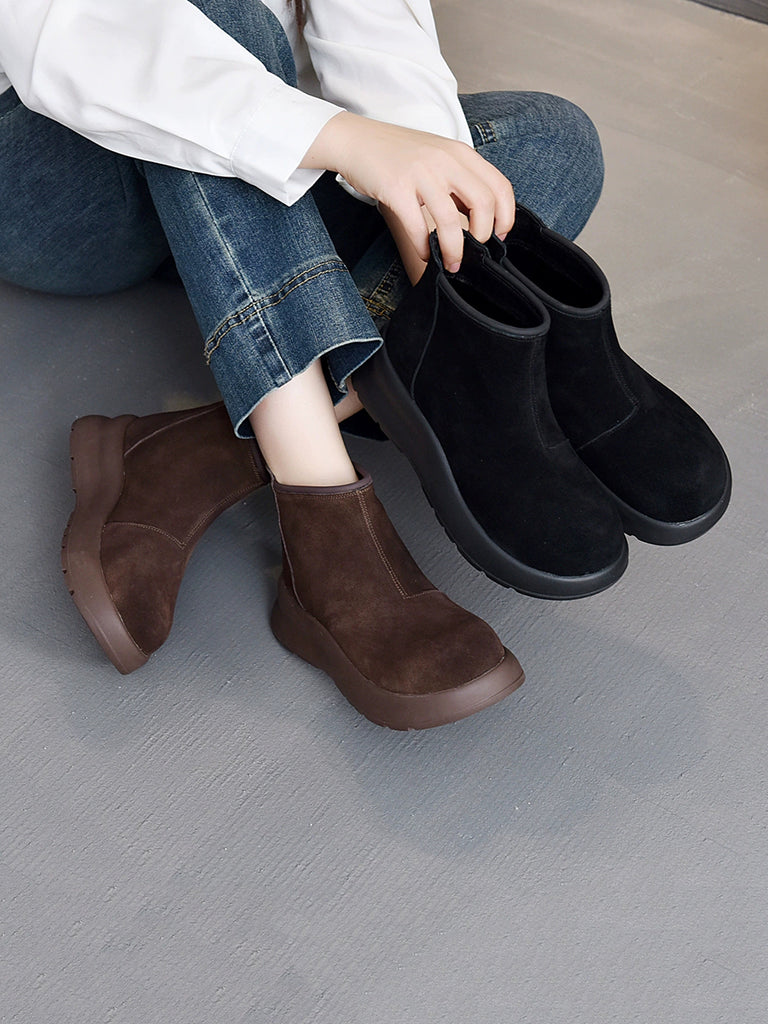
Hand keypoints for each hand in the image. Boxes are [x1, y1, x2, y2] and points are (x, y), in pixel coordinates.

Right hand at [302, 111, 514, 271]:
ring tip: (451, 264)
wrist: (356, 140)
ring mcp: (421, 173)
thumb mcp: (438, 157)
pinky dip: (424, 247)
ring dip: (454, 251)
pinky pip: (418, 227)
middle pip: (483, 204)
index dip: (505, 217)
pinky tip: (425, 254)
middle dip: (483, 236)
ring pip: (451, 220)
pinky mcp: (396, 188)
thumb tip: (480, 218)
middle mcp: (445, 160)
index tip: (497, 236)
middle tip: (474, 252)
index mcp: (460, 153)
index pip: (500, 186)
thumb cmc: (398, 154)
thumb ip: (460, 180)